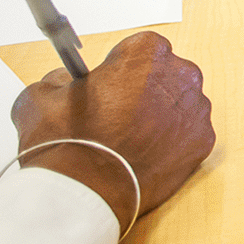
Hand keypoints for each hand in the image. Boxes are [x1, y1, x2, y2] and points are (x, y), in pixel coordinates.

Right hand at [10, 31, 215, 231]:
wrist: (83, 194)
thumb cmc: (65, 145)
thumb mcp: (41, 97)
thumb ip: (60, 79)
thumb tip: (65, 81)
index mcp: (146, 52)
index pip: (141, 49)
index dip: (122, 68)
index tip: (109, 85)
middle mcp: (180, 74)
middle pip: (166, 73)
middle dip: (146, 89)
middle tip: (119, 114)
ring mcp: (195, 110)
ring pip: (179, 104)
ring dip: (161, 115)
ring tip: (130, 139)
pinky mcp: (203, 142)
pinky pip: (188, 134)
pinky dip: (172, 143)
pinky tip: (145, 155)